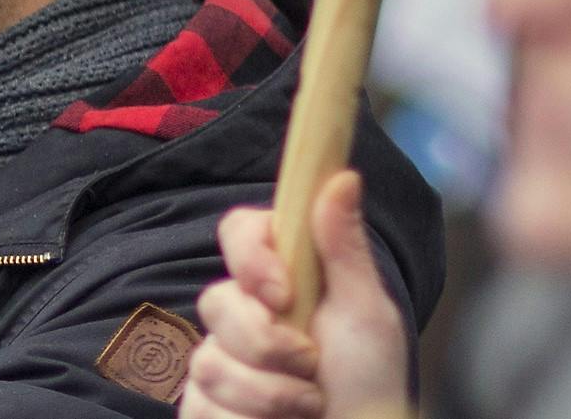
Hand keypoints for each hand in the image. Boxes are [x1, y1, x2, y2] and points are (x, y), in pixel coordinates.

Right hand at [182, 171, 410, 418]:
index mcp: (282, 278)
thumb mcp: (367, 315)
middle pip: (216, 301)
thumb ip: (343, 247)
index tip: (282, 293)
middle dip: (266, 344)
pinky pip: (199, 404)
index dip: (250, 257)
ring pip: (208, 361)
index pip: (237, 232)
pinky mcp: (203, 406)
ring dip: (266, 395)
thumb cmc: (371, 387)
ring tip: (307, 407)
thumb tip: (343, 175)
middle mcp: (243, 315)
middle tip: (311, 368)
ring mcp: (219, 361)